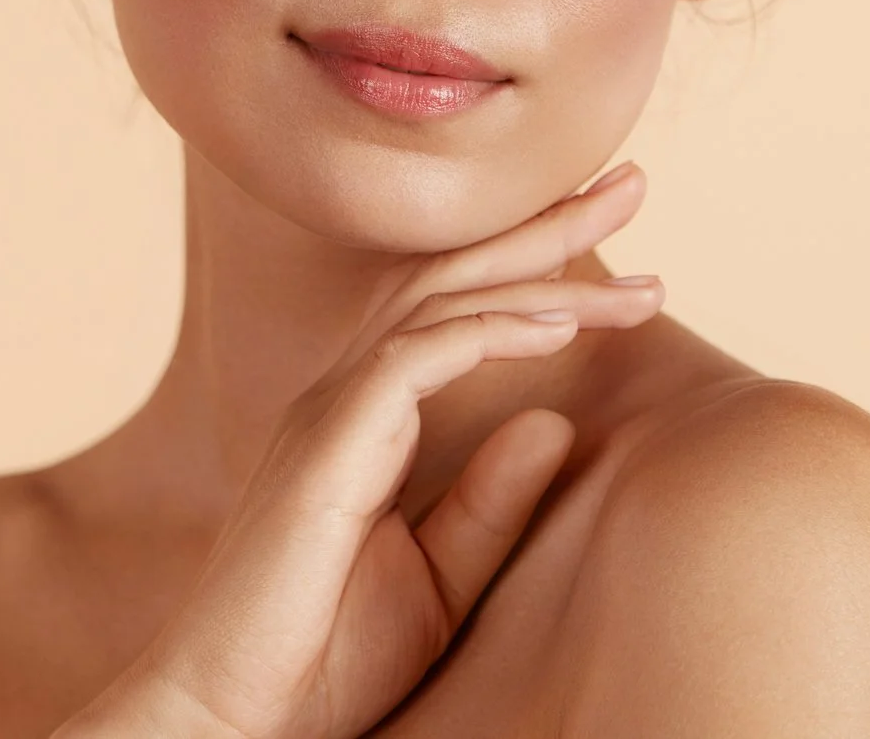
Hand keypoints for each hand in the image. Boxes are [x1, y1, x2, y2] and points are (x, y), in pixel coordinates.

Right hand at [53, 162, 659, 738]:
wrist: (234, 719)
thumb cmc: (323, 663)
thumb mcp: (441, 579)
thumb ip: (493, 499)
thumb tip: (558, 422)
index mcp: (366, 420)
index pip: (456, 311)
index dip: (537, 268)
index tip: (629, 254)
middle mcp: (344, 396)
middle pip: (453, 277)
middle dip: (546, 227)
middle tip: (632, 183)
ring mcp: (330, 413)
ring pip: (445, 303)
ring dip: (544, 273)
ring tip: (636, 266)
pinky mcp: (329, 443)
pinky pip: (419, 358)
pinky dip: (492, 330)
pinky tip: (561, 322)